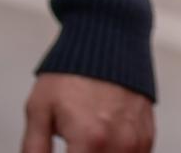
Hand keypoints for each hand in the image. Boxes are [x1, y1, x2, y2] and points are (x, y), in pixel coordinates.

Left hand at [20, 73, 154, 152]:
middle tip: (70, 145)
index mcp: (90, 140)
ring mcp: (137, 141)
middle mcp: (119, 144)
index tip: (61, 151)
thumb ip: (34, 150)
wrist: (109, 38)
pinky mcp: (147, 136)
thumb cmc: (72, 71)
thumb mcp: (39, 109)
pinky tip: (100, 145)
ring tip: (83, 143)